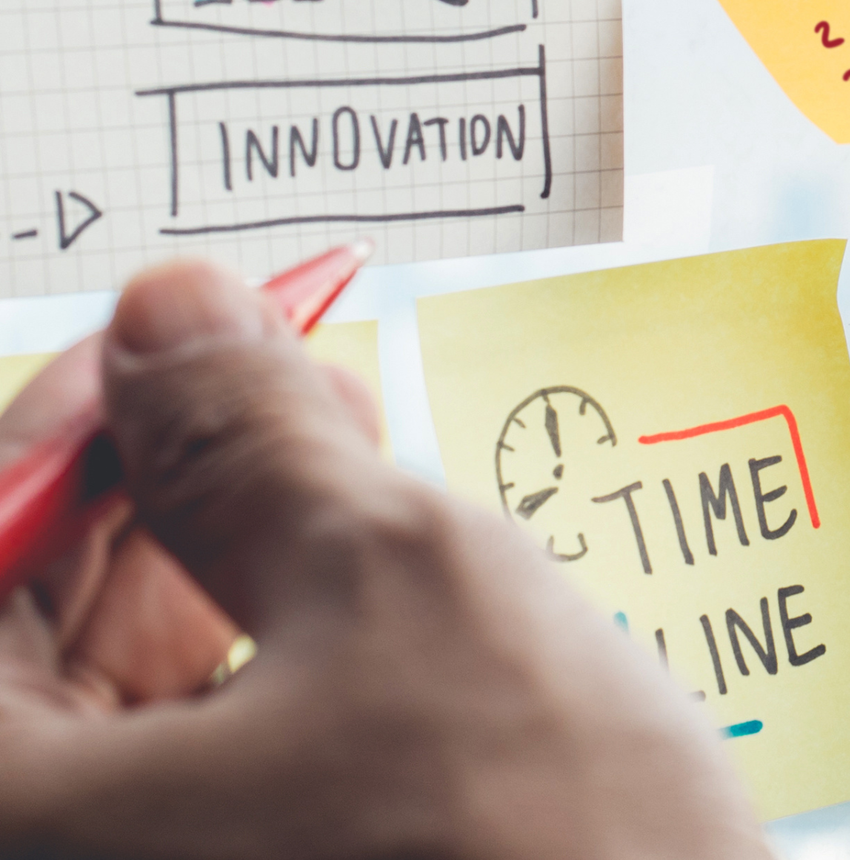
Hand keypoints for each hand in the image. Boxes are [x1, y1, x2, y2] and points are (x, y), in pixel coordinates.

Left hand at [0, 261, 765, 859]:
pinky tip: (363, 577)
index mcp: (18, 817)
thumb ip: (251, 435)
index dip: (75, 419)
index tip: (178, 328)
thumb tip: (167, 311)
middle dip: (154, 484)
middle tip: (275, 375)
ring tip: (340, 457)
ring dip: (223, 558)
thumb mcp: (392, 576)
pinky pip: (205, 759)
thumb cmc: (531, 841)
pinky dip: (269, 652)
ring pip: (126, 692)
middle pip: (36, 629)